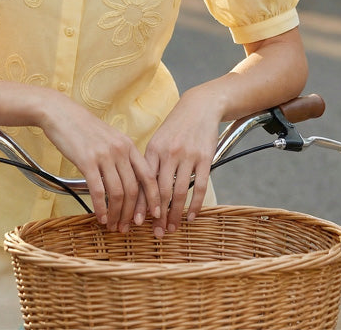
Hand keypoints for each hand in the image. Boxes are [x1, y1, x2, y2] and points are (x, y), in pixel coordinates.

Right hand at [38, 94, 160, 231]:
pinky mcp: (86, 161)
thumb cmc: (83, 127)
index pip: (148, 175)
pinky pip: (98, 191)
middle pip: (133, 189)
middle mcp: (119, 150)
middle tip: (127, 227)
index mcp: (128, 144)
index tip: (154, 214)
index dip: (153, 197)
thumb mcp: (109, 137)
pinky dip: (101, 208)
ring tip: (112, 226)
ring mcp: (104, 155)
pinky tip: (99, 217)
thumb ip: (120, 155)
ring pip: (118, 193)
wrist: (60, 113)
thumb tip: (127, 179)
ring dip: (116, 214)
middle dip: (132, 213)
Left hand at [134, 90, 220, 236]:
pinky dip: (195, 205)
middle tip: (156, 233)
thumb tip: (140, 190)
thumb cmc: (176, 127)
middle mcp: (168, 153)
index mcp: (153, 149)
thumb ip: (151, 163)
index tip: (135, 222)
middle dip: (157, 215)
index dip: (139, 204)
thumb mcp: (158, 140)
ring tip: (172, 228)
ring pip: (179, 192)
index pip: (144, 182)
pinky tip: (191, 216)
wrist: (199, 106)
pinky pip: (200, 186)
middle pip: (160, 191)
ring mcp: (187, 156)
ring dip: (175, 214)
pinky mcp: (205, 158)